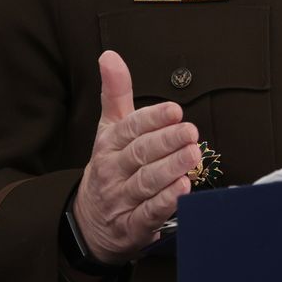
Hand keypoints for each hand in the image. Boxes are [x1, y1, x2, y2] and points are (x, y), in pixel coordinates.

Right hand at [70, 51, 199, 264]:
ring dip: (170, 168)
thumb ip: (116, 93)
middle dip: (166, 142)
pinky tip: (183, 190)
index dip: (152, 119)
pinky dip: (166, 202)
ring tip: (192, 156)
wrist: (89, 222)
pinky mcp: (131, 226)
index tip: (174, 111)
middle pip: (140, 154)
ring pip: (146, 182)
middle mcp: (112, 170)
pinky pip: (149, 213)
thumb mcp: (109, 129)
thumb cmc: (109, 167)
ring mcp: (120, 199)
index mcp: (109, 144)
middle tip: (190, 132)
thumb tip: (109, 55)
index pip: (130, 128)